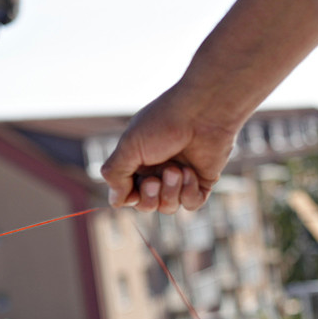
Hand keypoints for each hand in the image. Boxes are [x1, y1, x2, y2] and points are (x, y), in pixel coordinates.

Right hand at [101, 86, 241, 212]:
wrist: (203, 112)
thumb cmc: (163, 123)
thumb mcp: (128, 147)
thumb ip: (114, 174)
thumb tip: (115, 201)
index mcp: (136, 162)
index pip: (126, 195)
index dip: (128, 196)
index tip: (134, 183)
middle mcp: (157, 171)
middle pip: (146, 205)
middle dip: (149, 197)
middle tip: (155, 180)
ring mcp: (179, 177)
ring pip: (168, 207)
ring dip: (170, 191)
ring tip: (177, 170)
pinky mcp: (202, 181)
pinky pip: (191, 204)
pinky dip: (189, 192)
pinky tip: (191, 173)